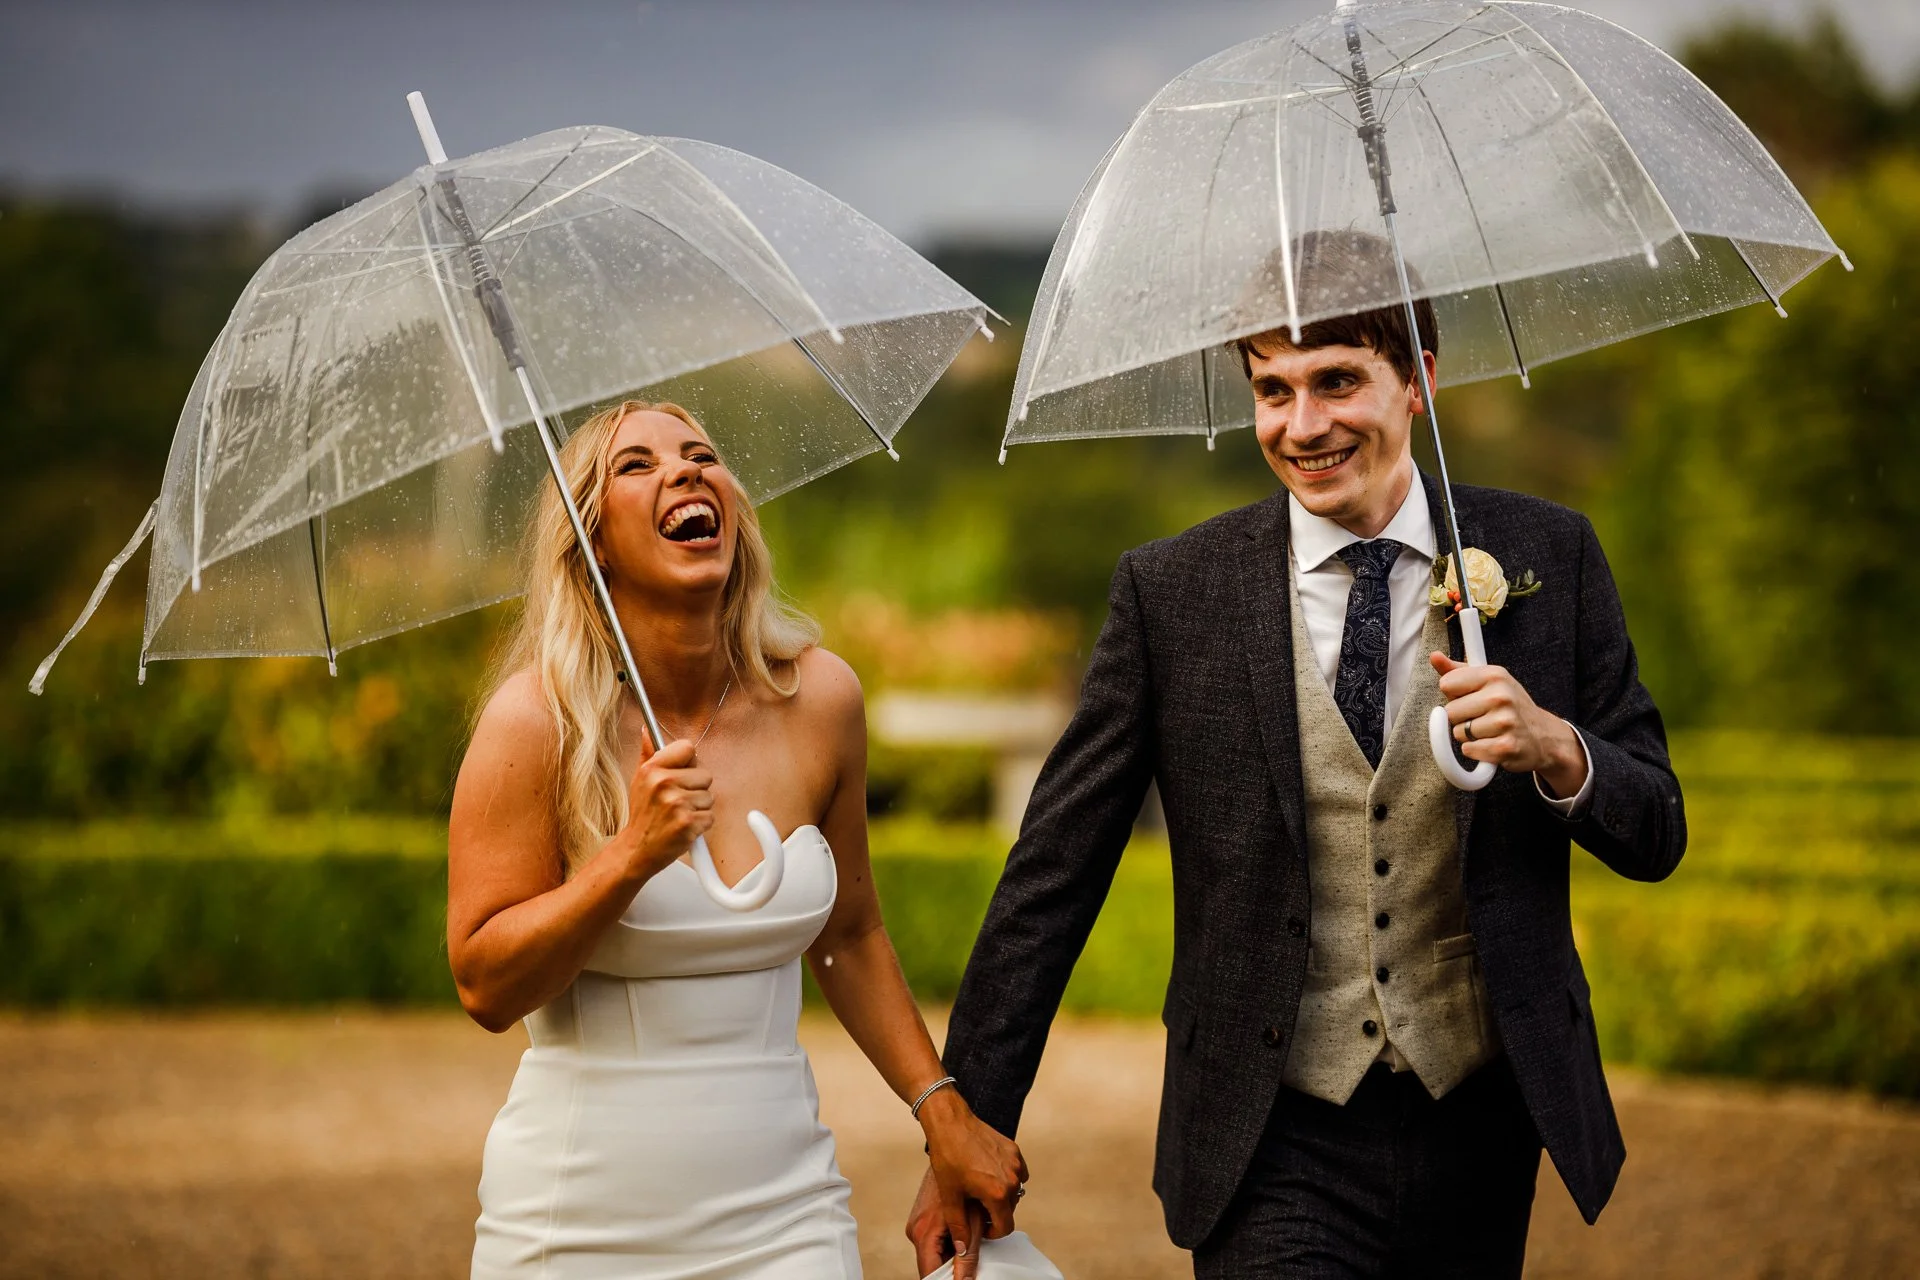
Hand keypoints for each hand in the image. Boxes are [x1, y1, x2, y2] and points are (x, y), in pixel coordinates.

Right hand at [618, 735, 713, 880]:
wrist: (637, 850)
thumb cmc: (642, 815)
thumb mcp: (639, 780)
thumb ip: (648, 754)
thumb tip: (647, 731)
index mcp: (652, 768)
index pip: (688, 748)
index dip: (689, 762)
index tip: (682, 773)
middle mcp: (663, 782)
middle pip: (705, 774)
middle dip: (696, 789)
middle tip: (677, 801)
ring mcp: (676, 803)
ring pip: (709, 797)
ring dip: (699, 808)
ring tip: (679, 815)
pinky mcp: (688, 822)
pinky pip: (710, 816)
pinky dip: (701, 824)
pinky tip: (684, 827)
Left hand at [907, 1092, 1026, 1278]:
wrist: (950, 1123)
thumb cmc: (948, 1157)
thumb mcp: (950, 1196)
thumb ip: (959, 1225)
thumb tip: (962, 1249)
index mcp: (997, 1193)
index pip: (1005, 1227)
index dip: (992, 1232)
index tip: (980, 1226)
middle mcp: (1012, 1179)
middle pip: (1010, 1209)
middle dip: (995, 1213)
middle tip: (976, 1205)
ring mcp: (1015, 1163)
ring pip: (1014, 1191)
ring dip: (1001, 1195)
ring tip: (980, 1188)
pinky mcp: (1014, 1150)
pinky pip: (1017, 1173)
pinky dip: (1006, 1178)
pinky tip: (988, 1173)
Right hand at [907, 1165, 976, 1278]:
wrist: (955, 1149)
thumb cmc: (966, 1182)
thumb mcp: (971, 1222)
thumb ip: (968, 1253)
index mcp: (923, 1233)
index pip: (930, 1274)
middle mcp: (915, 1231)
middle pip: (932, 1266)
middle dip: (952, 1270)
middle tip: (974, 1270)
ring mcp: (918, 1225)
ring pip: (935, 1254)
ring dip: (953, 1257)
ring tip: (972, 1252)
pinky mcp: (923, 1220)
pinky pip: (936, 1242)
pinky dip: (951, 1245)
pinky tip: (967, 1239)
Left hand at [1430, 652, 1585, 795]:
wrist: (1544, 736)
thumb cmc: (1510, 706)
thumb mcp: (1489, 681)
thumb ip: (1458, 671)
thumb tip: (1434, 657)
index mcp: (1494, 675)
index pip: (1446, 684)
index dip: (1454, 695)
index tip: (1469, 697)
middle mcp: (1501, 696)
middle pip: (1449, 711)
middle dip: (1460, 717)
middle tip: (1482, 717)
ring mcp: (1504, 722)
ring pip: (1457, 733)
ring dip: (1469, 736)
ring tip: (1489, 730)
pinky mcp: (1504, 747)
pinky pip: (1468, 750)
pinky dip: (1476, 751)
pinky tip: (1492, 743)